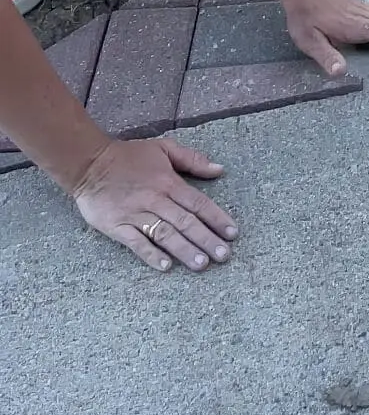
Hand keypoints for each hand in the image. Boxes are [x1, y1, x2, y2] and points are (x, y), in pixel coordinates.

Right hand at [71, 137, 237, 272]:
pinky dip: (151, 254)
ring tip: (201, 264)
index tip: (233, 233)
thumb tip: (220, 169)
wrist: (89, 163)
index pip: (198, 202)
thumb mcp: (164, 148)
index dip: (217, 218)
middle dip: (207, 239)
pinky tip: (165, 266)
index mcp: (169, 182)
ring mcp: (136, 214)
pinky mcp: (117, 226)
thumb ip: (192, 159)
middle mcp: (155, 199)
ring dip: (184, 250)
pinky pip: (136, 243)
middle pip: (185, 222)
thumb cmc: (129, 156)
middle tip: (224, 256)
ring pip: (165, 234)